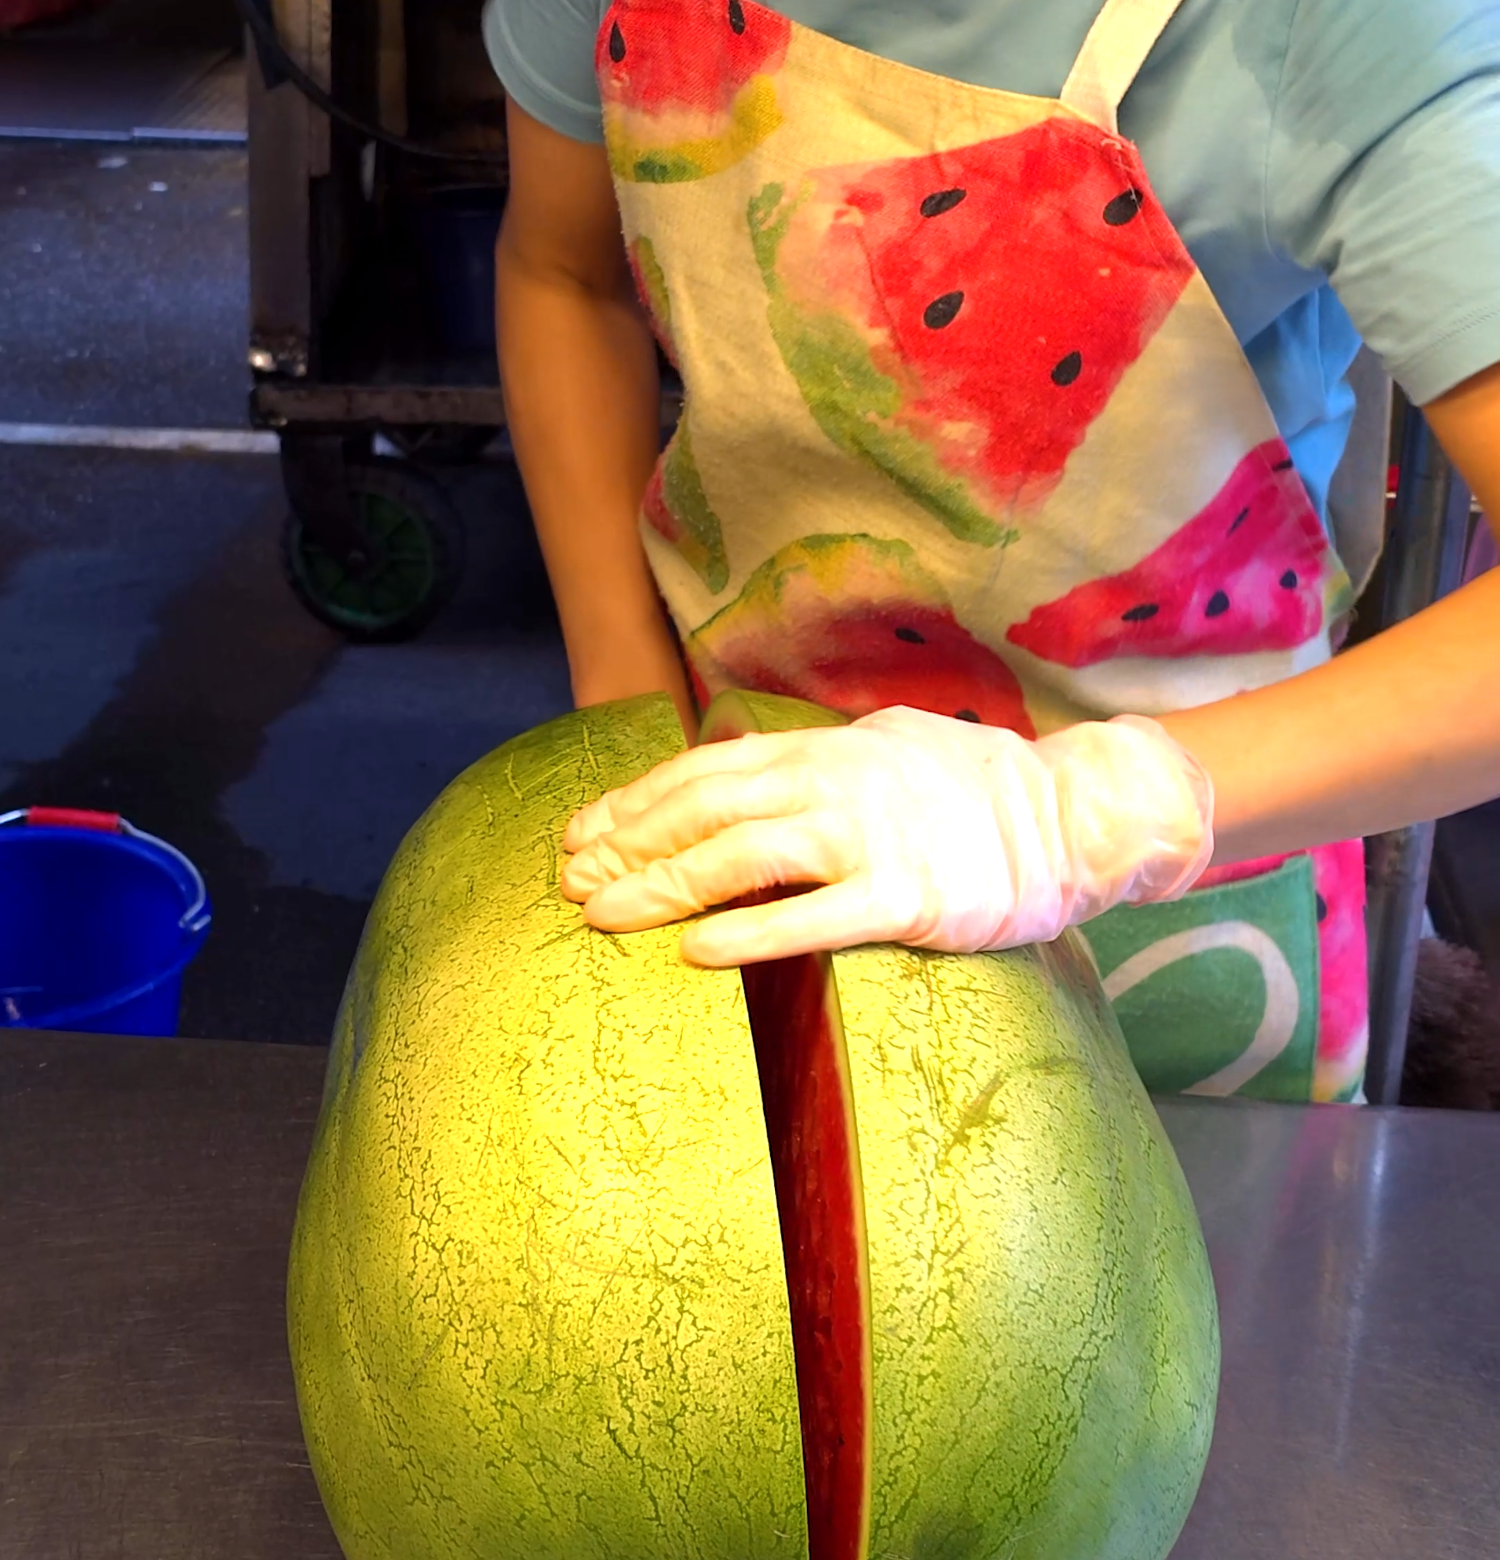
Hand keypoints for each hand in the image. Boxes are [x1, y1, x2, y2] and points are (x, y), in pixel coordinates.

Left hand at [560, 707, 1213, 965]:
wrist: (1074, 814)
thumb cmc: (974, 788)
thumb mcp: (882, 746)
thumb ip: (813, 759)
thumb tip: (738, 764)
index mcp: (825, 747)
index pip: (706, 770)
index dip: (635, 802)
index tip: (581, 833)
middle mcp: (837, 781)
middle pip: (706, 808)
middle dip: (628, 843)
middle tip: (568, 881)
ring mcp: (873, 837)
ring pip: (743, 855)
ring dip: (663, 885)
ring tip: (603, 914)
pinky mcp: (909, 898)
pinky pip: (813, 917)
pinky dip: (748, 932)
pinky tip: (693, 952)